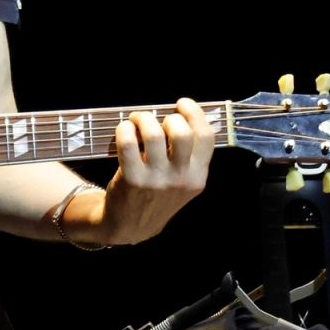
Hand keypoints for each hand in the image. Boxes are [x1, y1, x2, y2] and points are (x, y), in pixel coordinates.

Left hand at [95, 97, 213, 244]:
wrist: (130, 225)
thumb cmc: (156, 194)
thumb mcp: (182, 182)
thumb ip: (188, 155)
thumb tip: (183, 115)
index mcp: (198, 176)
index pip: (206, 137)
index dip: (195, 113)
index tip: (182, 104)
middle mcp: (181, 178)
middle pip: (182, 132)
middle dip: (168, 116)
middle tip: (156, 118)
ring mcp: (156, 179)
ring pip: (153, 133)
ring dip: (142, 118)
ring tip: (135, 121)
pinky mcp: (133, 179)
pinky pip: (128, 142)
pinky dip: (124, 129)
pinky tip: (124, 130)